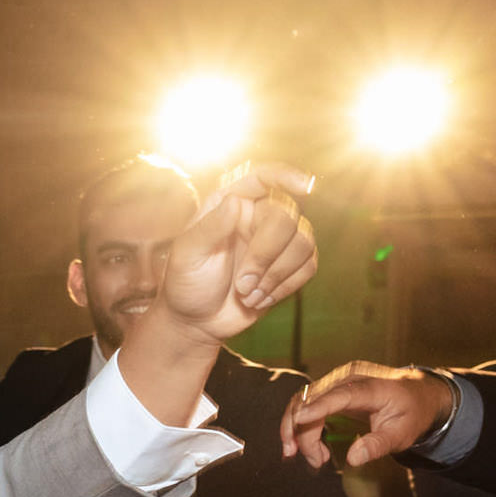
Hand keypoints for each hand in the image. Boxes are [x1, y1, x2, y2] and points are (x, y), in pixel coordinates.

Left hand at [154, 161, 318, 344]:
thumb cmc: (186, 282)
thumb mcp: (188, 254)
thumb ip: (210, 227)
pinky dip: (286, 287)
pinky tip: (259, 299)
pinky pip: (309, 266)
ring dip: (276, 276)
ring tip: (247, 294)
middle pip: (287, 217)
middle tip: (242, 284)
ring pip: (304, 243)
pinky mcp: (289, 265)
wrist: (196, 320)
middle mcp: (257, 216)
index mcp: (229, 204)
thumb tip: (236, 201)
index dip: (286, 176)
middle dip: (267, 255)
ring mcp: (276, 240)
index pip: (263, 178)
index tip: (305, 188)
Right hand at [281, 362, 454, 468]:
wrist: (416, 393)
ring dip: (296, 430)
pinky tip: (311, 446)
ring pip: (302, 401)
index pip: (340, 395)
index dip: (317, 407)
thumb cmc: (411, 413)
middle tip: (316, 461)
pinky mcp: (329, 387)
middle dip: (303, 433)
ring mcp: (337, 380)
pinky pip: (305, 404)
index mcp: (372, 387)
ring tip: (314, 458)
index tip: (298, 420)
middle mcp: (349, 378)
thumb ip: (378, 445)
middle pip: (312, 400)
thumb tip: (353, 458)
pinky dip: (299, 425)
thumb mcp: (402, 434)